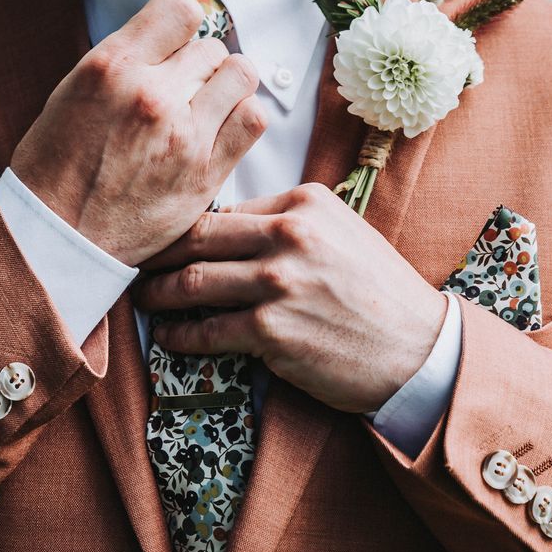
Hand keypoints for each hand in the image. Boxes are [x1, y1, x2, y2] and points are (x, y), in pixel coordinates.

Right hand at [11, 0, 266, 264]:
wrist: (64, 235)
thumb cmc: (61, 167)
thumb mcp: (75, 93)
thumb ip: (126, 64)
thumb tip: (171, 46)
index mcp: (112, 67)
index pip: (179, 11)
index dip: (183, 27)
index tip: (179, 47)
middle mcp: (152, 96)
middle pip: (211, 48)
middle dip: (202, 66)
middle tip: (188, 91)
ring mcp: (184, 136)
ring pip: (240, 76)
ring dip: (230, 87)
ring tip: (212, 107)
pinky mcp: (206, 174)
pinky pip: (253, 121)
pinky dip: (244, 117)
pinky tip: (225, 130)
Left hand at [132, 184, 446, 412]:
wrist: (417, 347)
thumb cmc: (380, 292)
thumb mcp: (342, 234)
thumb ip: (289, 224)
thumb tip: (232, 229)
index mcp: (305, 203)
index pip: (224, 211)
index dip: (183, 227)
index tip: (163, 242)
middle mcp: (290, 236)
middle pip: (196, 238)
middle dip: (156, 255)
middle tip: (135, 266)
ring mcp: (280, 283)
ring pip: (192, 283)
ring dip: (158, 296)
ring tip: (145, 302)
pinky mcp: (274, 331)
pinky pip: (208, 331)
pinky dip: (181, 337)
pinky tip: (170, 338)